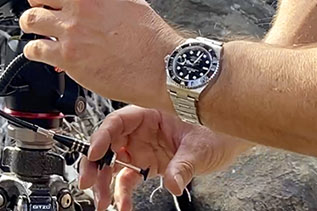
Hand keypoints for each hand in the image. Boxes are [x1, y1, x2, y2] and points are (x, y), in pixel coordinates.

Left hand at [19, 0, 183, 107]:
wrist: (160, 66)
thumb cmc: (151, 38)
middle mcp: (82, 1)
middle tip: (36, 0)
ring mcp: (71, 28)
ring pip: (31, 18)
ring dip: (30, 22)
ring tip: (34, 26)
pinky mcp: (67, 55)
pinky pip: (35, 48)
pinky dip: (33, 50)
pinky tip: (38, 50)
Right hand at [80, 105, 250, 209]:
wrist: (227, 140)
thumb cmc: (215, 130)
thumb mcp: (200, 147)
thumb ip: (183, 165)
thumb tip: (173, 183)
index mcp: (149, 114)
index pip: (117, 122)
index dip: (102, 136)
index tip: (95, 153)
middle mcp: (141, 130)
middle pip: (109, 144)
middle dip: (95, 164)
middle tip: (88, 182)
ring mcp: (143, 148)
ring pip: (114, 164)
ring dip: (105, 183)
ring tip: (102, 202)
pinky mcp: (148, 164)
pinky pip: (129, 179)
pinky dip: (123, 193)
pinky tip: (122, 205)